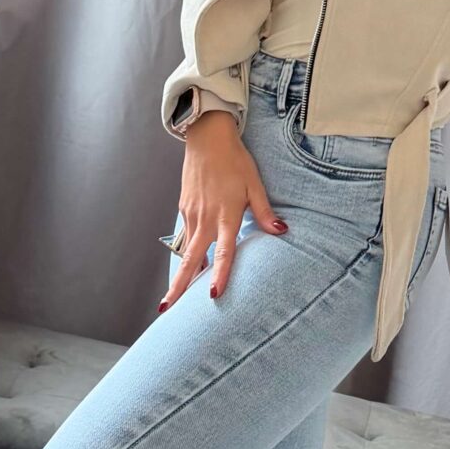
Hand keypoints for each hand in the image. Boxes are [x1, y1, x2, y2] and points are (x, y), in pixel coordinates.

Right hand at [162, 110, 284, 308]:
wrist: (207, 138)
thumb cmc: (235, 161)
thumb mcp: (255, 184)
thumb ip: (265, 211)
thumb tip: (282, 231)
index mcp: (226, 215)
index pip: (223, 252)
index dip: (218, 274)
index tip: (212, 295)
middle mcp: (205, 218)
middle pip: (190, 259)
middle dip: (179, 286)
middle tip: (167, 310)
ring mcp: (191, 214)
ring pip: (186, 250)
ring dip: (180, 274)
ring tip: (173, 298)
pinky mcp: (184, 208)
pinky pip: (186, 235)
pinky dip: (187, 252)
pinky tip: (189, 264)